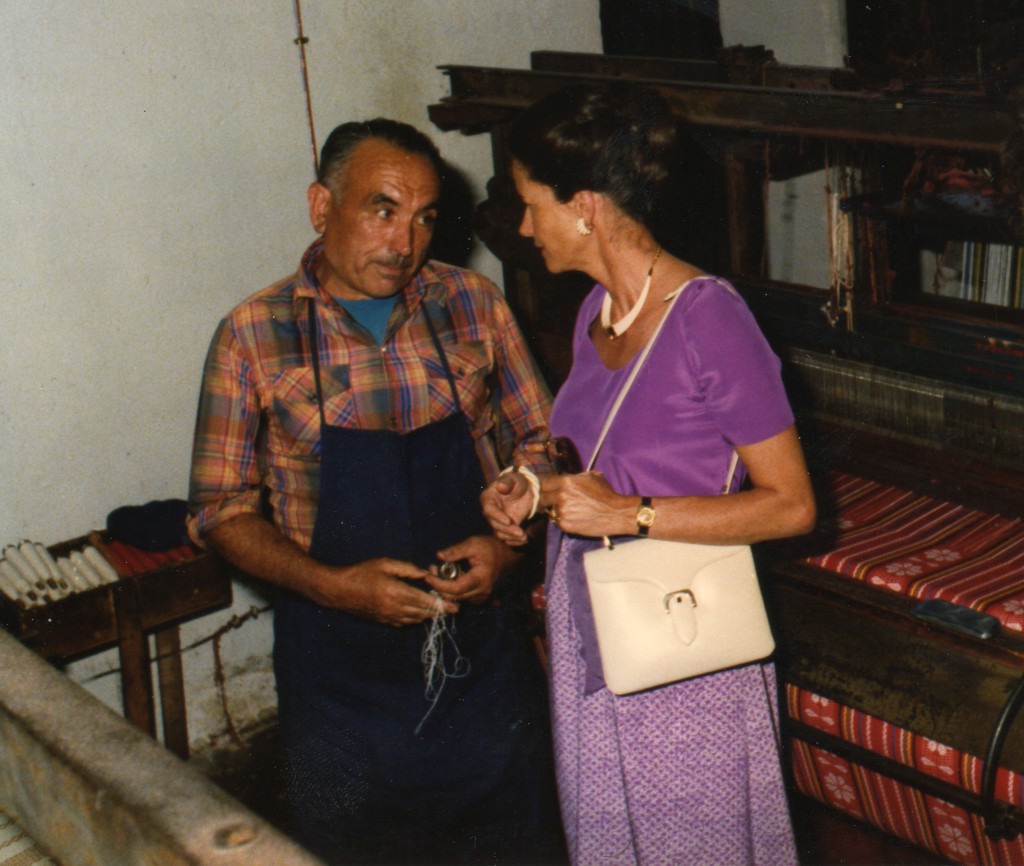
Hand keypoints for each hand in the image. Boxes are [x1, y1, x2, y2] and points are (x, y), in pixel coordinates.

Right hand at [312, 557, 457, 627]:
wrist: (339, 590)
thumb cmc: (361, 572)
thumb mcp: (385, 563)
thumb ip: (407, 569)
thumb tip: (425, 573)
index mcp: (396, 592)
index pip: (424, 601)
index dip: (441, 604)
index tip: (454, 606)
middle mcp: (394, 608)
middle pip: (423, 613)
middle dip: (439, 611)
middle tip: (452, 608)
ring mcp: (388, 617)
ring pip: (415, 620)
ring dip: (428, 615)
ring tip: (438, 609)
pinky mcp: (383, 621)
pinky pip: (404, 623)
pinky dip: (415, 619)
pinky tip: (419, 612)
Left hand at [428, 535, 518, 603]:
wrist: (510, 554)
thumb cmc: (492, 547)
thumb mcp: (473, 544)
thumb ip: (456, 551)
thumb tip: (439, 556)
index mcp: (480, 579)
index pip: (455, 589)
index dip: (439, 584)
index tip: (428, 575)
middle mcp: (482, 592)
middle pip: (454, 596)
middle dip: (439, 585)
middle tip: (432, 570)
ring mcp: (483, 596)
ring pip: (458, 598)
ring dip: (446, 588)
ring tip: (439, 571)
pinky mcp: (482, 597)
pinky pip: (464, 598)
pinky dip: (454, 590)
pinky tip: (450, 578)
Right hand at [480, 473, 532, 545]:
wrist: (525, 491)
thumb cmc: (517, 482)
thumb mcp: (514, 479)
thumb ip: (507, 482)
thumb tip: (500, 486)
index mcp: (488, 499)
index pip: (489, 510)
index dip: (497, 516)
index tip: (508, 521)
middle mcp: (490, 512)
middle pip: (495, 524)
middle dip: (508, 530)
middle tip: (521, 533)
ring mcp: (497, 521)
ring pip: (500, 534)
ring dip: (512, 537)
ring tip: (525, 537)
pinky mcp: (505, 528)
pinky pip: (507, 538)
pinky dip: (515, 541)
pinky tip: (524, 540)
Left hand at [540, 471, 631, 537]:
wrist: (616, 513)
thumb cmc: (605, 493)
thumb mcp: (591, 476)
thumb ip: (574, 476)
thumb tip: (564, 477)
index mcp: (566, 481)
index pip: (543, 482)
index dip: (542, 486)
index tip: (543, 489)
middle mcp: (561, 496)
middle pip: (542, 497)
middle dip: (545, 499)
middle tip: (549, 501)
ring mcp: (562, 511)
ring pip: (550, 510)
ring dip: (556, 510)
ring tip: (570, 510)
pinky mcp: (565, 525)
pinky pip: (558, 521)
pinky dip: (563, 520)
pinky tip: (575, 518)